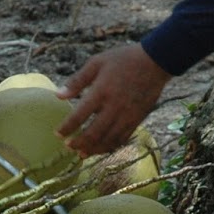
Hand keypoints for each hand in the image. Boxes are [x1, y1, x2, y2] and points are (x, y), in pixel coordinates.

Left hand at [56, 43, 171, 155]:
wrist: (155, 61)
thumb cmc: (123, 59)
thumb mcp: (97, 63)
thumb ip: (77, 80)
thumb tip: (58, 95)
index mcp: (101, 91)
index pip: (79, 116)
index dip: (67, 128)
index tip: (58, 134)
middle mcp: (114, 107)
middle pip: (93, 133)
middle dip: (78, 143)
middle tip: (68, 147)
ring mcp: (127, 115)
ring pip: (108, 140)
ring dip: (93, 149)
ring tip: (81, 153)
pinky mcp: (137, 119)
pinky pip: (122, 139)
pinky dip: (110, 146)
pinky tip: (101, 148)